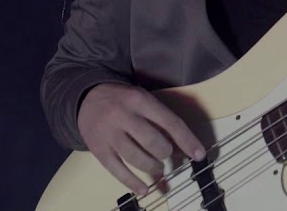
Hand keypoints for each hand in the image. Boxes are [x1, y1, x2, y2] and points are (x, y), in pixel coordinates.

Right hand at [77, 82, 206, 196]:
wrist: (87, 96)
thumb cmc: (124, 100)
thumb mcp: (144, 100)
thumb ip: (161, 120)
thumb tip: (184, 147)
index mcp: (141, 100)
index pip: (170, 122)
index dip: (187, 140)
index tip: (199, 155)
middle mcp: (124, 116)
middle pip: (153, 142)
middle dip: (165, 153)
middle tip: (166, 155)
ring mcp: (109, 134)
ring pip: (136, 158)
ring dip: (152, 168)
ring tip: (157, 168)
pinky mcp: (98, 149)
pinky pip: (117, 170)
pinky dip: (132, 182)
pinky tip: (144, 189)